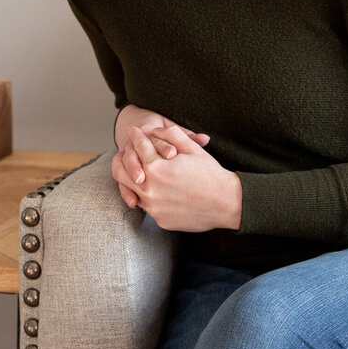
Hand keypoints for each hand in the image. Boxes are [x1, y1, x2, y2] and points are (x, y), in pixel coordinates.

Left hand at [113, 124, 241, 232]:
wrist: (225, 202)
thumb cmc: (210, 173)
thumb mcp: (191, 148)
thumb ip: (170, 134)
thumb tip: (152, 130)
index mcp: (156, 167)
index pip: (138, 147)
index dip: (136, 136)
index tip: (133, 131)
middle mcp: (149, 188)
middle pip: (122, 171)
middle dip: (123, 158)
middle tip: (127, 150)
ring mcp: (153, 206)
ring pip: (130, 190)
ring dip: (131, 178)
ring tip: (137, 170)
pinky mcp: (159, 219)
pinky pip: (146, 205)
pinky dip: (146, 195)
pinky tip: (152, 189)